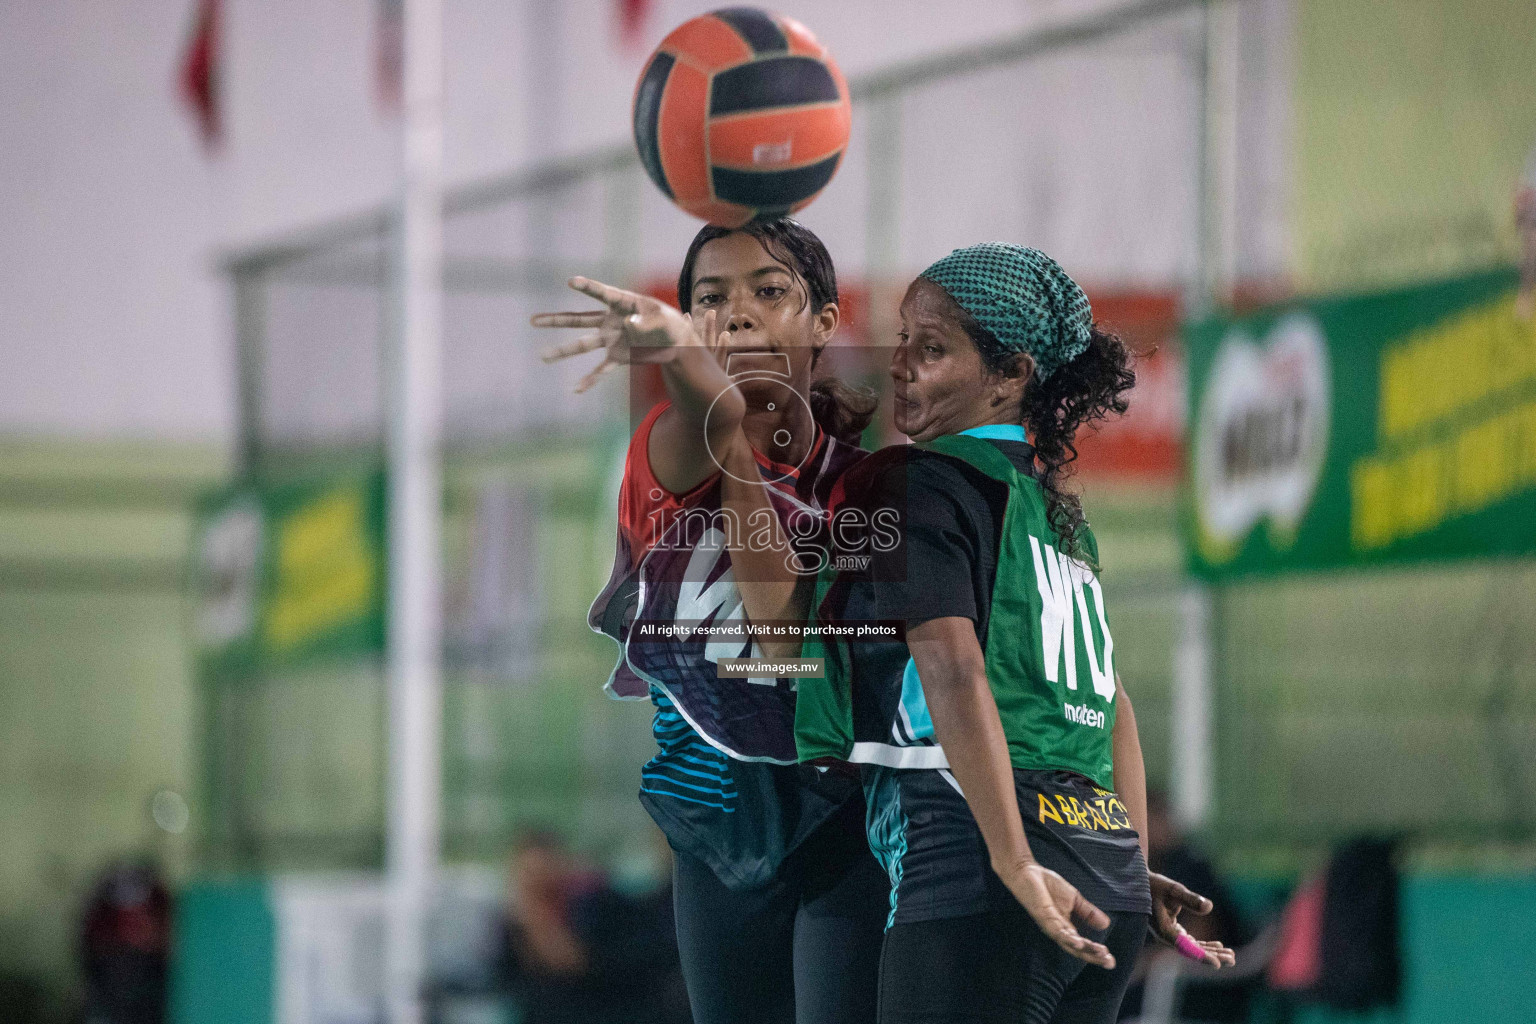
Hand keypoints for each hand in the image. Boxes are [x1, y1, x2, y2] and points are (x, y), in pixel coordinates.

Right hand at [532, 277, 722, 393]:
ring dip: (563, 351)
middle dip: (556, 321)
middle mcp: (610, 320)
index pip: (603, 294)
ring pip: (583, 345)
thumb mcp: (664, 320)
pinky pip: (602, 369)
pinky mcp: (618, 356)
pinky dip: (591, 380)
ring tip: (542, 357)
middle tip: (533, 321)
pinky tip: (577, 389)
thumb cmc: (670, 323)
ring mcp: (611, 339)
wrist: (676, 342)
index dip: (588, 287)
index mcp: (623, 303)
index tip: (573, 281)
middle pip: (579, 320)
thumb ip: (647, 321)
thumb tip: (630, 324)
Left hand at [997, 860, 1116, 967]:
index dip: (1096, 954)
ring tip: (1100, 953)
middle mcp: (1058, 931)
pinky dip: (1068, 938)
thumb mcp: (1074, 899)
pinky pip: (1056, 931)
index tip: (1112, 962)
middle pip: (1077, 950)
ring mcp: (1050, 926)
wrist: (1027, 872)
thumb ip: (1088, 912)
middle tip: (1110, 963)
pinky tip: (1079, 942)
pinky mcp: (1043, 917)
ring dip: (1085, 949)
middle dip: (1094, 957)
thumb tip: (1106, 924)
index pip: (1083, 946)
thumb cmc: (1048, 886)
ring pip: (1069, 943)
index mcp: (1066, 928)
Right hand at [1147, 872, 1235, 967]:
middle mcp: (1166, 937)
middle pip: (1192, 951)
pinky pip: (1191, 942)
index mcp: (1164, 930)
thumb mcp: (1172, 889)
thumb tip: (1209, 907)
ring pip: (1193, 948)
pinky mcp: (1173, 931)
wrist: (1139, 883)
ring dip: (1211, 951)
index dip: (1202, 956)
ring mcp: (1170, 935)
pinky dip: (1205, 944)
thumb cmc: (1154, 885)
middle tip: (1232, 959)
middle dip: (1212, 955)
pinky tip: (1219, 945)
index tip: (1217, 964)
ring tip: (1231, 955)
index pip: (1186, 947)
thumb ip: (1190, 899)